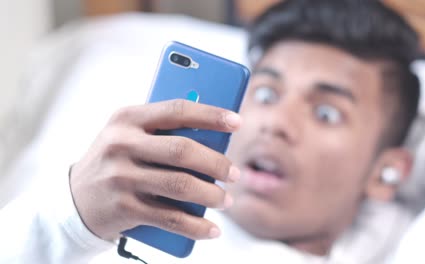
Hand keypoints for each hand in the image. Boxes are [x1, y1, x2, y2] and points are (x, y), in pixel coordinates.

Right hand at [69, 99, 241, 240]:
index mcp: (127, 118)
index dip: (211, 114)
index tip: (237, 122)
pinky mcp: (123, 208)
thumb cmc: (116, 160)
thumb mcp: (129, 135)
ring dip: (212, 195)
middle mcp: (122, 144)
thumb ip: (163, 131)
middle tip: (234, 173)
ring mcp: (121, 177)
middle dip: (217, 163)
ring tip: (227, 200)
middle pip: (183, 151)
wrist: (73, 199)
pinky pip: (170, 218)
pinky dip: (196, 226)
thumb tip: (215, 137)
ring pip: (181, 186)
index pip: (177, 110)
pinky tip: (212, 229)